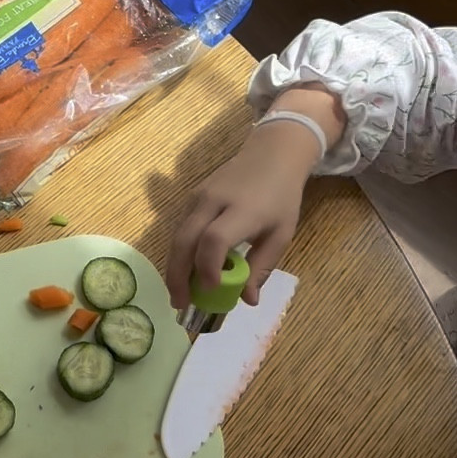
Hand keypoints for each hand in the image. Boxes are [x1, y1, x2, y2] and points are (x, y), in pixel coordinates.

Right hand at [165, 119, 322, 309]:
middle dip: (178, 275)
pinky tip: (185, 270)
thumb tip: (246, 300)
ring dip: (174, 266)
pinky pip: (181, 227)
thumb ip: (262, 266)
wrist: (271, 154)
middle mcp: (214, 201)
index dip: (207, 267)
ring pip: (177, 235)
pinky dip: (180, 252)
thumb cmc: (281, 197)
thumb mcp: (281, 234)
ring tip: (180, 293)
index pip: (214, 240)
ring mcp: (199, 196)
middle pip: (185, 239)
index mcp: (243, 211)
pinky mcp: (192, 196)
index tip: (209, 290)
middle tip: (180, 303)